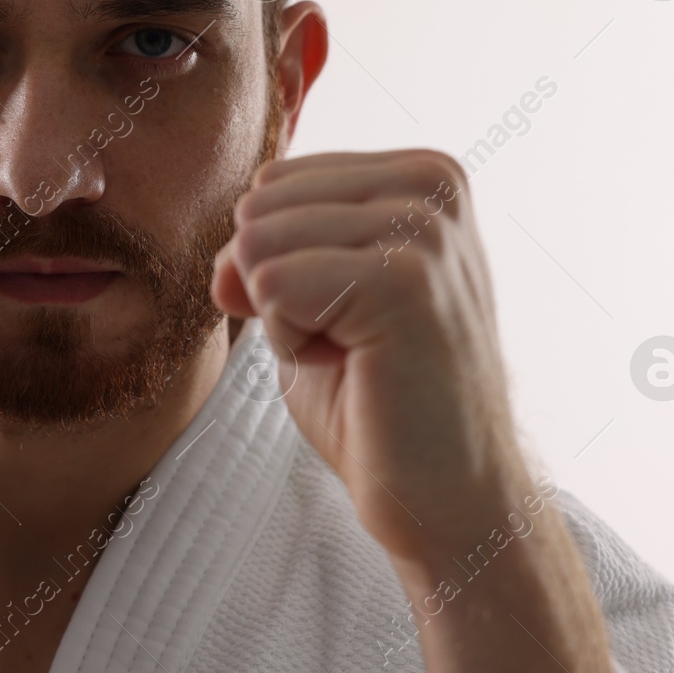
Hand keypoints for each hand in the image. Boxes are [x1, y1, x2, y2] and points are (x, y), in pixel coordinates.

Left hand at [211, 150, 523, 561]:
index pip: (273, 182)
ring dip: (284, 319)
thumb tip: (225, 256)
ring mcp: (424, 230)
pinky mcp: (403, 281)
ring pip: (258, 244)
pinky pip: (272, 286)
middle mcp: (432, 185)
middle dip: (274, 287)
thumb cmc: (378, 400)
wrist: (448, 498)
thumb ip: (266, 246)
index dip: (277, 262)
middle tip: (350, 344)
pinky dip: (289, 343)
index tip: (347, 316)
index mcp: (421, 174)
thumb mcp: (310, 296)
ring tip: (356, 357)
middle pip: (259, 206)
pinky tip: (355, 370)